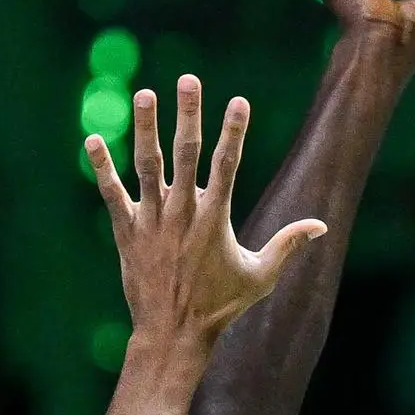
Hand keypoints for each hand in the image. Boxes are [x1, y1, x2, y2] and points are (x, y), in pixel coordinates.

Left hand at [86, 75, 328, 358]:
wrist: (174, 335)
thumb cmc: (220, 308)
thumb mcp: (260, 276)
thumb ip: (288, 245)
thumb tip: (321, 226)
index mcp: (215, 220)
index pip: (227, 165)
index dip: (233, 131)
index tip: (238, 101)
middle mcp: (182, 214)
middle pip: (186, 154)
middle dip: (188, 114)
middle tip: (188, 79)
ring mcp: (152, 221)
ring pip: (147, 166)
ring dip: (145, 128)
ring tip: (144, 93)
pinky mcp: (126, 232)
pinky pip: (111, 193)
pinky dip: (102, 167)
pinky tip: (92, 138)